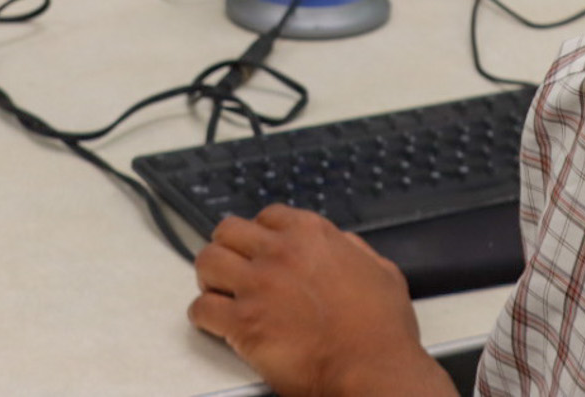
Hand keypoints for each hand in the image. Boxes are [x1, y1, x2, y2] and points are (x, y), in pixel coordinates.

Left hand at [187, 204, 455, 396]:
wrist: (373, 370)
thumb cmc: (381, 330)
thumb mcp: (382, 271)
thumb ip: (354, 250)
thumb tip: (342, 245)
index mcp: (312, 235)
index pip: (267, 216)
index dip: (261, 234)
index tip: (259, 247)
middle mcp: (279, 252)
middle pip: (228, 231)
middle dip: (228, 248)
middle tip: (231, 266)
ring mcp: (257, 286)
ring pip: (207, 261)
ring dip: (210, 276)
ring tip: (217, 290)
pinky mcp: (242, 323)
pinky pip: (202, 308)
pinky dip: (203, 315)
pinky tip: (213, 322)